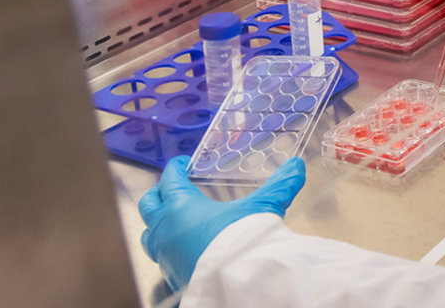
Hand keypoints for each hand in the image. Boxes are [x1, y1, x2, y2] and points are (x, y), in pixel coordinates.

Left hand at [137, 155, 306, 289]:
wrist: (238, 281)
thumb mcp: (264, 206)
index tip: (181, 163)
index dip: (175, 167)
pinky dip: (168, 248)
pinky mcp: (170, 274)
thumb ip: (280, 185)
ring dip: (157, 224)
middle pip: (148, 204)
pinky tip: (184, 248)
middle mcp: (165, 228)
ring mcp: (164, 254)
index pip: (169, 179)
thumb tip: (296, 167)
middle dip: (159, 193)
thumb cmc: (241, 241)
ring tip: (173, 220)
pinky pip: (161, 257)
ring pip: (149, 233)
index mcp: (181, 206)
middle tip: (171, 188)